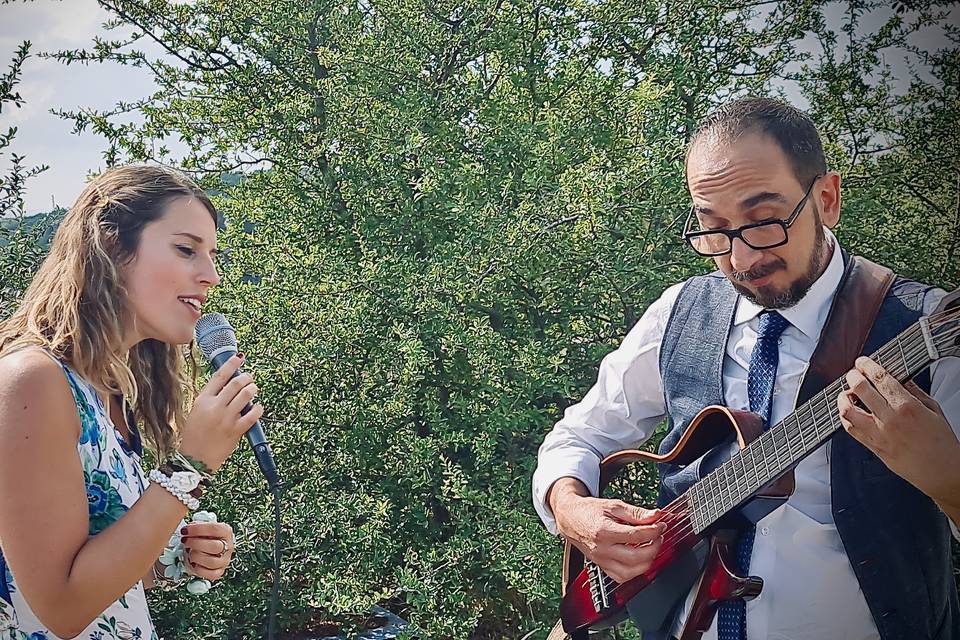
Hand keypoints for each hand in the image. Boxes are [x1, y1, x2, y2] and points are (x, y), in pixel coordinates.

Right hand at [179, 354, 263, 472]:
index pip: (219, 376)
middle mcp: (214, 407)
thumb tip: (230, 384)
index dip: (231, 365)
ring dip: (252, 390)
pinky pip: (253, 415)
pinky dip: (258, 409)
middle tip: (250, 378)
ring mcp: (226, 419)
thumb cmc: (195, 435)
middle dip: (246, 378)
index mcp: (203, 400)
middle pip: (235, 383)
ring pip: (246, 395)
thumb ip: (212, 398)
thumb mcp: (197, 411)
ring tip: (253, 390)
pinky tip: (258, 407)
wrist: (194, 459)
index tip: (239, 358)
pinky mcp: (235, 431)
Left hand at [181, 521, 234, 581]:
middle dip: (195, 543)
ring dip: (195, 557)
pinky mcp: (219, 572)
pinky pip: (210, 574)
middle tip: (185, 541)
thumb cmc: (204, 537)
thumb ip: (196, 526)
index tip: (185, 530)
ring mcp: (224, 560)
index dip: (198, 529)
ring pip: (211, 562)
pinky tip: (193, 563)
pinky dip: (198, 569)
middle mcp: (228, 546)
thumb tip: (186, 529)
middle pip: (214, 546)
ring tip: (189, 552)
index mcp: (225, 532)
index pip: (214, 529)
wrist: (208, 548)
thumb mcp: (202, 527)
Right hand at [550, 479, 664, 583]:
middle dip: (654, 547)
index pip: (636, 536)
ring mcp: (601, 561)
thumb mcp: (613, 505)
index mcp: (604, 531)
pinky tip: (638, 559)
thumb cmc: (589, 511)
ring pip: (631, 572)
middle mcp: (602, 549)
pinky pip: (622, 577)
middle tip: (658, 536)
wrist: (570, 518)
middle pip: (636, 557)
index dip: (654, 531)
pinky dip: (634, 571)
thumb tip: (656, 516)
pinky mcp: (601, 567)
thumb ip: (636, 512)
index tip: (661, 525)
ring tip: (650, 547)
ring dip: (647, 561)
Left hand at [839, 356, 959, 505]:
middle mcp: (890, 419)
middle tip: (853, 374)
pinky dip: (845, 418)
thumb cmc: (942, 444)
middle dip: (852, 377)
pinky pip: (850, 430)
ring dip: (843, 398)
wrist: (943, 473)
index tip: (862, 362)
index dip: (867, 365)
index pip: (879, 378)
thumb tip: (900, 378)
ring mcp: (879, 434)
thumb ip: (914, 392)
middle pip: (860, 389)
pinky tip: (849, 412)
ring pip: (847, 411)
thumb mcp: (934, 410)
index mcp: (907, 407)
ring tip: (847, 394)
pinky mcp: (873, 447)